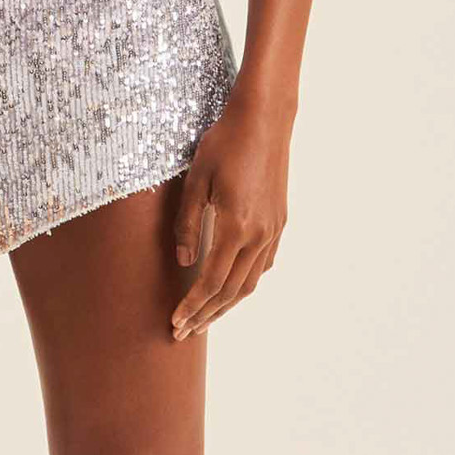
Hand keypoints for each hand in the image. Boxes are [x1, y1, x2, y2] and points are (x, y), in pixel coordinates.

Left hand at [169, 96, 290, 338]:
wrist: (265, 120)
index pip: (211, 282)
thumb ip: (187, 225)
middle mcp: (259, 234)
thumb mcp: (195, 182)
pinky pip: (263, 264)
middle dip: (206, 315)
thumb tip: (183, 262)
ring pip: (250, 282)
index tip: (175, 323)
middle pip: (232, 291)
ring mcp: (273, 230)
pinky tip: (232, 288)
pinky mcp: (279, 221)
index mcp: (235, 226)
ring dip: (226, 305)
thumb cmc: (223, 144)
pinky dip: (246, 283)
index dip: (192, 306)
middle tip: (183, 334)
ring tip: (205, 319)